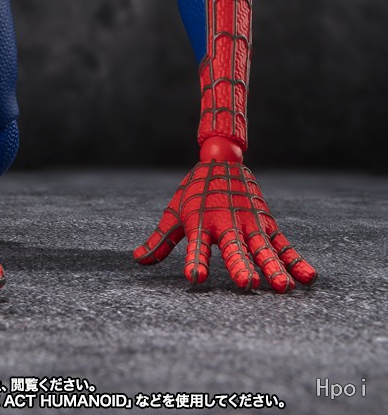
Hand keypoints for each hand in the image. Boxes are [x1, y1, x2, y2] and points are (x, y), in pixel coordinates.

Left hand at [134, 161, 317, 290]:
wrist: (221, 159)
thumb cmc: (195, 193)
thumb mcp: (175, 213)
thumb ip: (160, 240)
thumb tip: (137, 260)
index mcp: (201, 223)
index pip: (196, 246)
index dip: (195, 261)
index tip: (194, 278)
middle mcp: (227, 224)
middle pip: (234, 248)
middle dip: (240, 266)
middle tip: (247, 285)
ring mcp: (249, 223)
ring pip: (263, 248)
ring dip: (273, 267)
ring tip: (282, 287)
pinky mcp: (266, 223)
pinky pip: (283, 245)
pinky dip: (296, 261)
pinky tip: (308, 278)